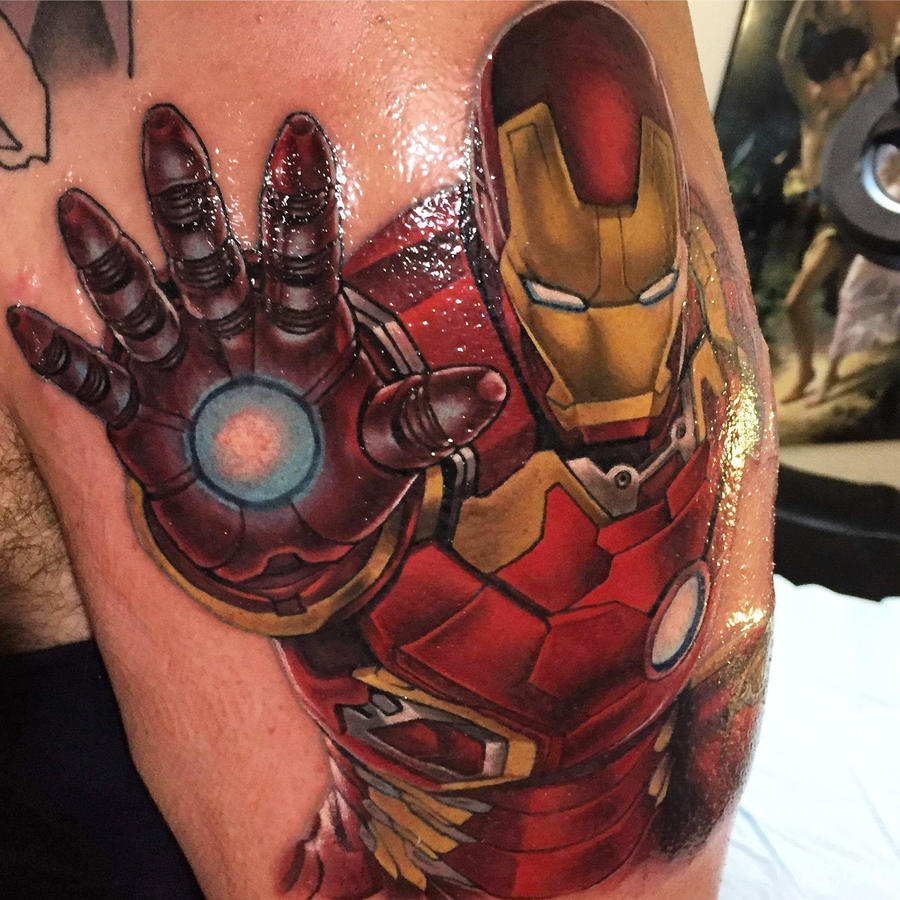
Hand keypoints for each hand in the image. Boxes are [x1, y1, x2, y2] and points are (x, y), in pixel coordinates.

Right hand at [7, 105, 505, 626]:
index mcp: (304, 337)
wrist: (292, 544)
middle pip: (211, 261)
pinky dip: (67, 362)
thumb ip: (424, 420)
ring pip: (144, 307)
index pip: (303, 261)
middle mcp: (239, 339)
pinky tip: (31, 323)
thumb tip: (492, 393)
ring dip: (114, 265)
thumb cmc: (344, 487)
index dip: (300, 204)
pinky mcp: (143, 417)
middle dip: (189, 201)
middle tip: (167, 127)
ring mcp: (186, 373)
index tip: (301, 135)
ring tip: (82, 213)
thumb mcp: (387, 454)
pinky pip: (98, 386)